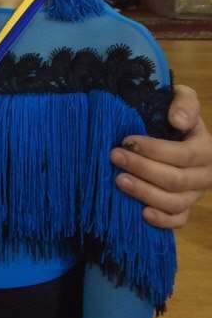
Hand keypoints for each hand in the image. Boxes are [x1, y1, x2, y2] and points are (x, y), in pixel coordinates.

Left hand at [111, 84, 211, 226]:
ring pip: (175, 202)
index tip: (127, 141)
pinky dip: (162, 220)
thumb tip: (178, 120)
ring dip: (145, 193)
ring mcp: (194, 194)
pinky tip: (142, 213)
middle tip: (114, 157)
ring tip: (118, 181)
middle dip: (143, 169)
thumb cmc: (172, 113)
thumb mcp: (181, 97)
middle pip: (176, 180)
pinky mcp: (183, 207)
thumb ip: (184, 102)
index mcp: (205, 148)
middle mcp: (204, 174)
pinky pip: (178, 220)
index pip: (184, 154)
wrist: (170, 128)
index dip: (156, 150)